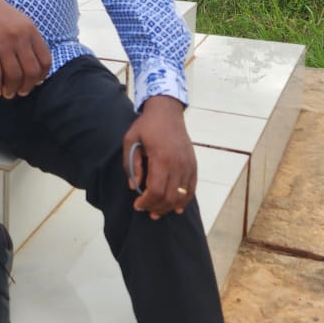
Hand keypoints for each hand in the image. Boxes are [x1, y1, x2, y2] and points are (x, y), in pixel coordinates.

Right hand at [0, 0, 51, 97]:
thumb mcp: (17, 21)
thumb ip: (26, 39)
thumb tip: (32, 66)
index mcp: (30, 30)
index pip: (45, 60)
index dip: (41, 76)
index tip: (35, 82)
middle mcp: (19, 37)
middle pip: (31, 72)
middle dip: (26, 87)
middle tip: (19, 92)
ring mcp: (3, 43)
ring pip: (13, 76)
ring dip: (10, 90)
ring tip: (6, 93)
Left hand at [122, 95, 196, 219]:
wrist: (167, 111)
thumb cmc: (146, 125)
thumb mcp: (130, 140)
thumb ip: (131, 164)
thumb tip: (134, 187)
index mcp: (161, 158)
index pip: (156, 190)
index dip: (146, 202)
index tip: (137, 205)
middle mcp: (178, 163)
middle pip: (169, 196)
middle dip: (156, 208)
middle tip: (146, 211)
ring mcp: (188, 164)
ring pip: (181, 195)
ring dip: (169, 207)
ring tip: (158, 211)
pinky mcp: (193, 164)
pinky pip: (191, 187)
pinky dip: (184, 200)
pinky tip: (176, 207)